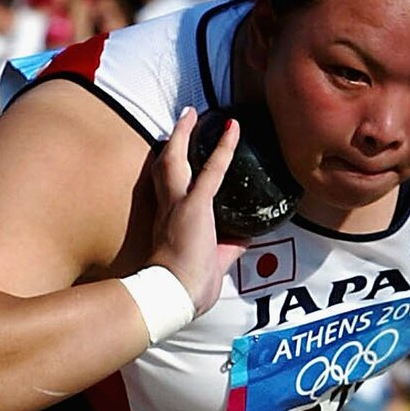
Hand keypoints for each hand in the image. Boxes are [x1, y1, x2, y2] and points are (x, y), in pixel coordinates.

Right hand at [147, 108, 248, 316]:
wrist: (172, 296)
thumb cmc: (185, 288)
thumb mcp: (213, 262)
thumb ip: (227, 247)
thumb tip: (245, 239)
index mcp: (168, 223)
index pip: (168, 190)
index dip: (172, 172)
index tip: (177, 156)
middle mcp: (168, 208)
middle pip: (164, 167)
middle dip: (172, 143)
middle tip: (181, 123)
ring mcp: (179, 204)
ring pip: (175, 160)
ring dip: (183, 134)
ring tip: (192, 114)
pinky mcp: (195, 205)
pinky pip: (213, 169)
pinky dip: (223, 147)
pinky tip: (232, 129)